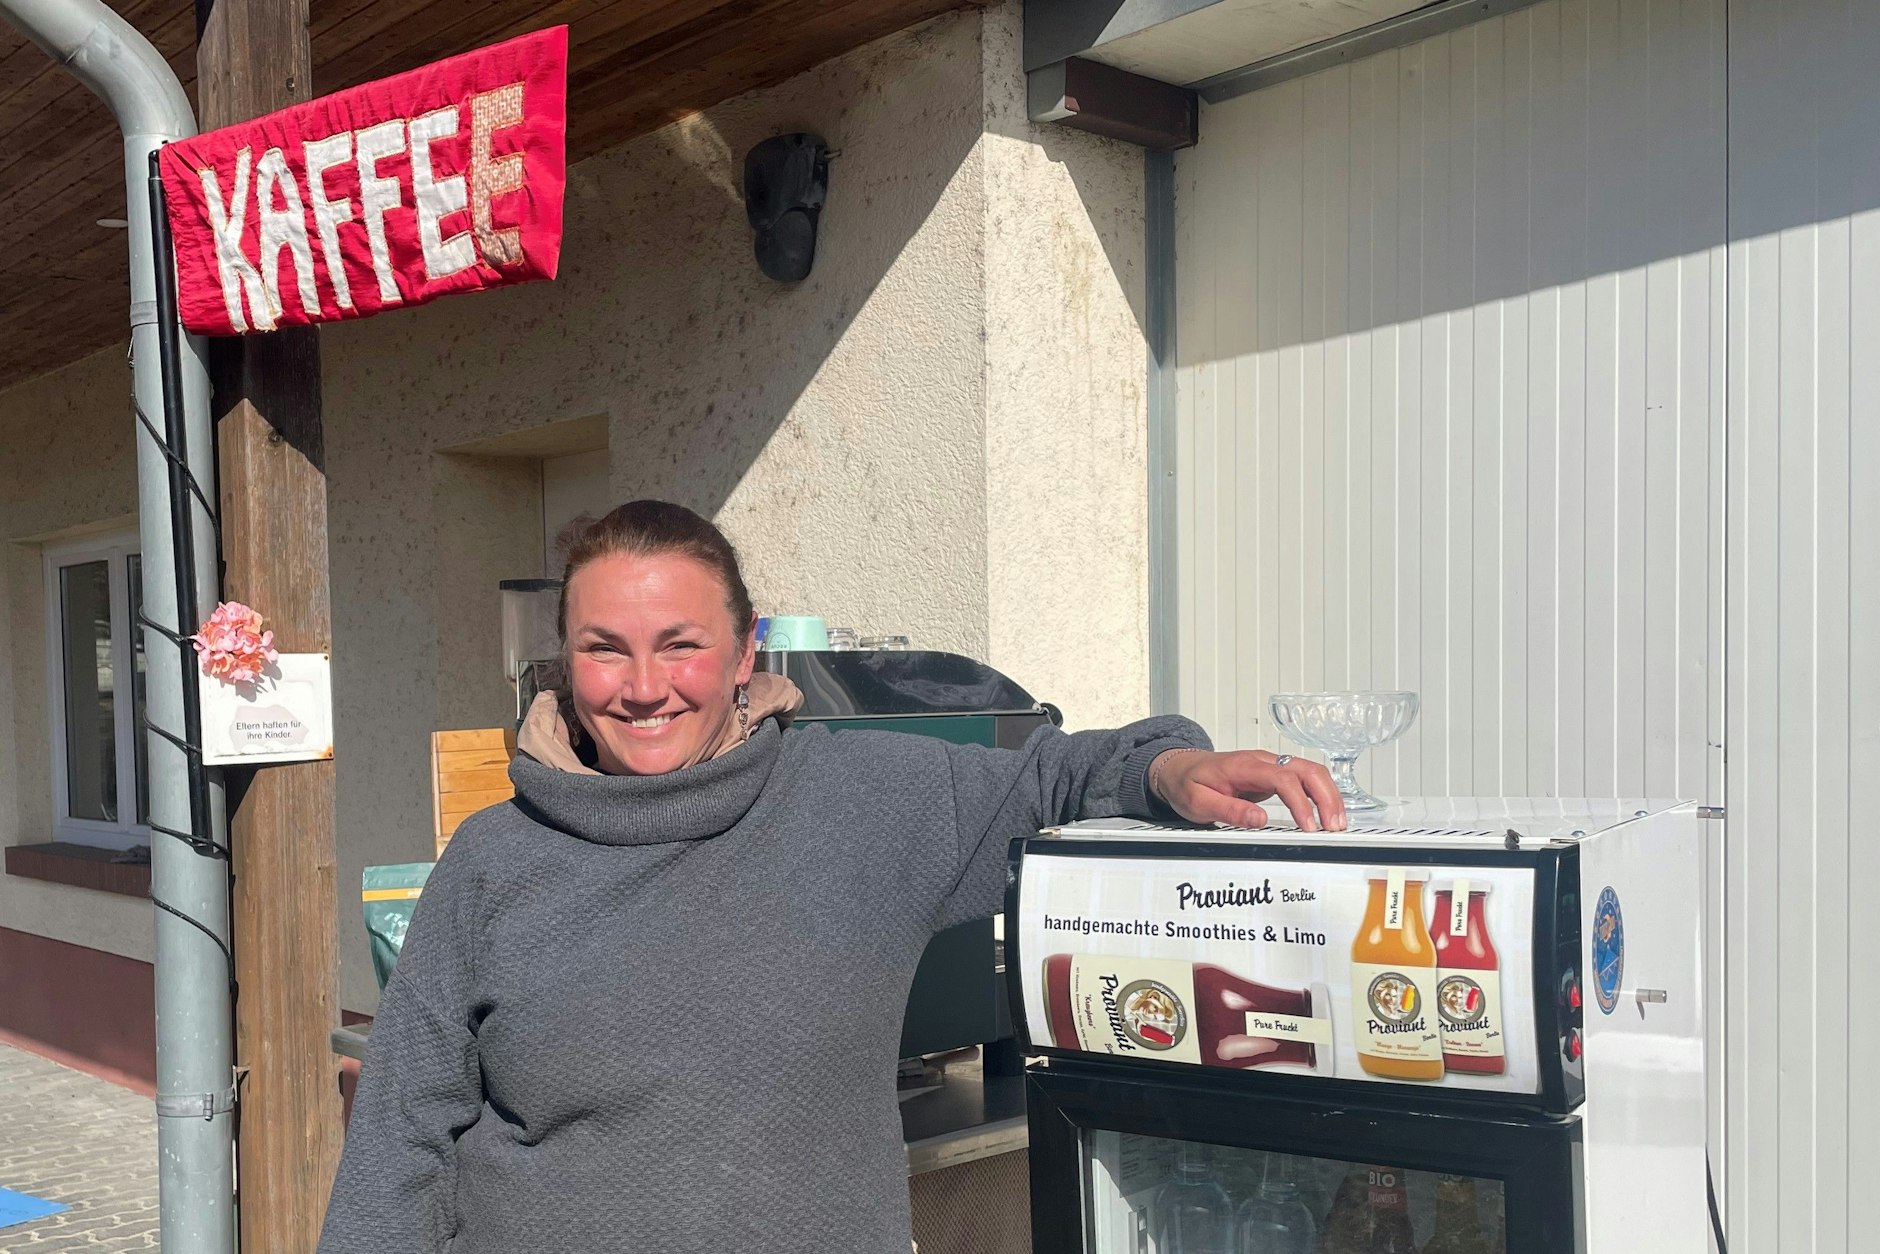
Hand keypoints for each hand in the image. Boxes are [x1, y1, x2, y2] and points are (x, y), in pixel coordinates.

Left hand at [1150, 749, 1347, 832]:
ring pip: (1311, 771)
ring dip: (1328, 795)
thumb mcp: (1198, 802)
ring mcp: (1269, 766)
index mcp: (1243, 766)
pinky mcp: (1273, 775)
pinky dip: (1320, 794)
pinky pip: (1304, 779)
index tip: (1308, 827)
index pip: (1283, 778)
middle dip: (1327, 797)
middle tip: (1334, 827)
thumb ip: (1229, 810)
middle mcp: (1262, 761)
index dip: (1300, 802)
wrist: (1178, 768)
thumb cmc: (1187, 783)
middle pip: (1307, 769)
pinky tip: (1326, 812)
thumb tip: (1260, 819)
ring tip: (1336, 823)